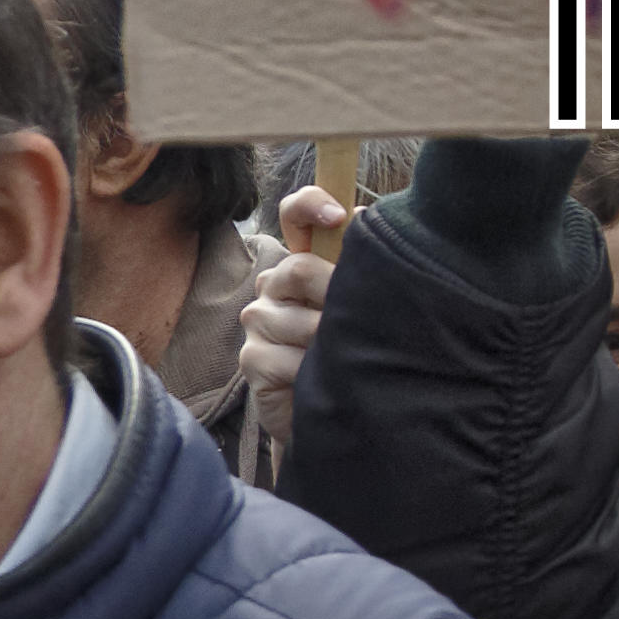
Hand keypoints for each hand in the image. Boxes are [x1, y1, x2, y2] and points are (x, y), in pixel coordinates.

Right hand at [238, 187, 344, 411]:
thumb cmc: (355, 353)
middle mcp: (274, 285)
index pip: (294, 215)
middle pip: (298, 269)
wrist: (340, 412)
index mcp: (303, 263)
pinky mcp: (252, 360)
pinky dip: (313, 372)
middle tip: (360, 319)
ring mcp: (258, 322)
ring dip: (331, 343)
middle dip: (336, 295)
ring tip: (347, 358)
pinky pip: (286, 359)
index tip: (339, 217)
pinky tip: (325, 378)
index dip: (311, 206)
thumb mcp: (363, 305)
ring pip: (298, 320)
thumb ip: (362, 266)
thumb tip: (366, 218)